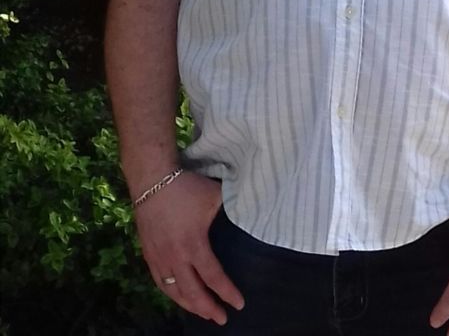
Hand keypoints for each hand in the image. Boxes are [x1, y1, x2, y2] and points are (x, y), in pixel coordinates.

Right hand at [134, 171, 244, 323]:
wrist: (153, 179)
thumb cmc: (187, 187)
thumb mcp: (215, 196)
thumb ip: (232, 209)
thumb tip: (250, 215)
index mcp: (194, 244)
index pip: (213, 277)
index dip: (227, 293)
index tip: (238, 304)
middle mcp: (175, 257)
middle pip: (192, 293)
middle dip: (208, 309)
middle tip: (222, 318)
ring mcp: (159, 257)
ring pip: (173, 291)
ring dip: (189, 305)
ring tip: (202, 312)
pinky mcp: (148, 253)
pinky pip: (159, 282)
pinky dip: (171, 293)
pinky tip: (178, 296)